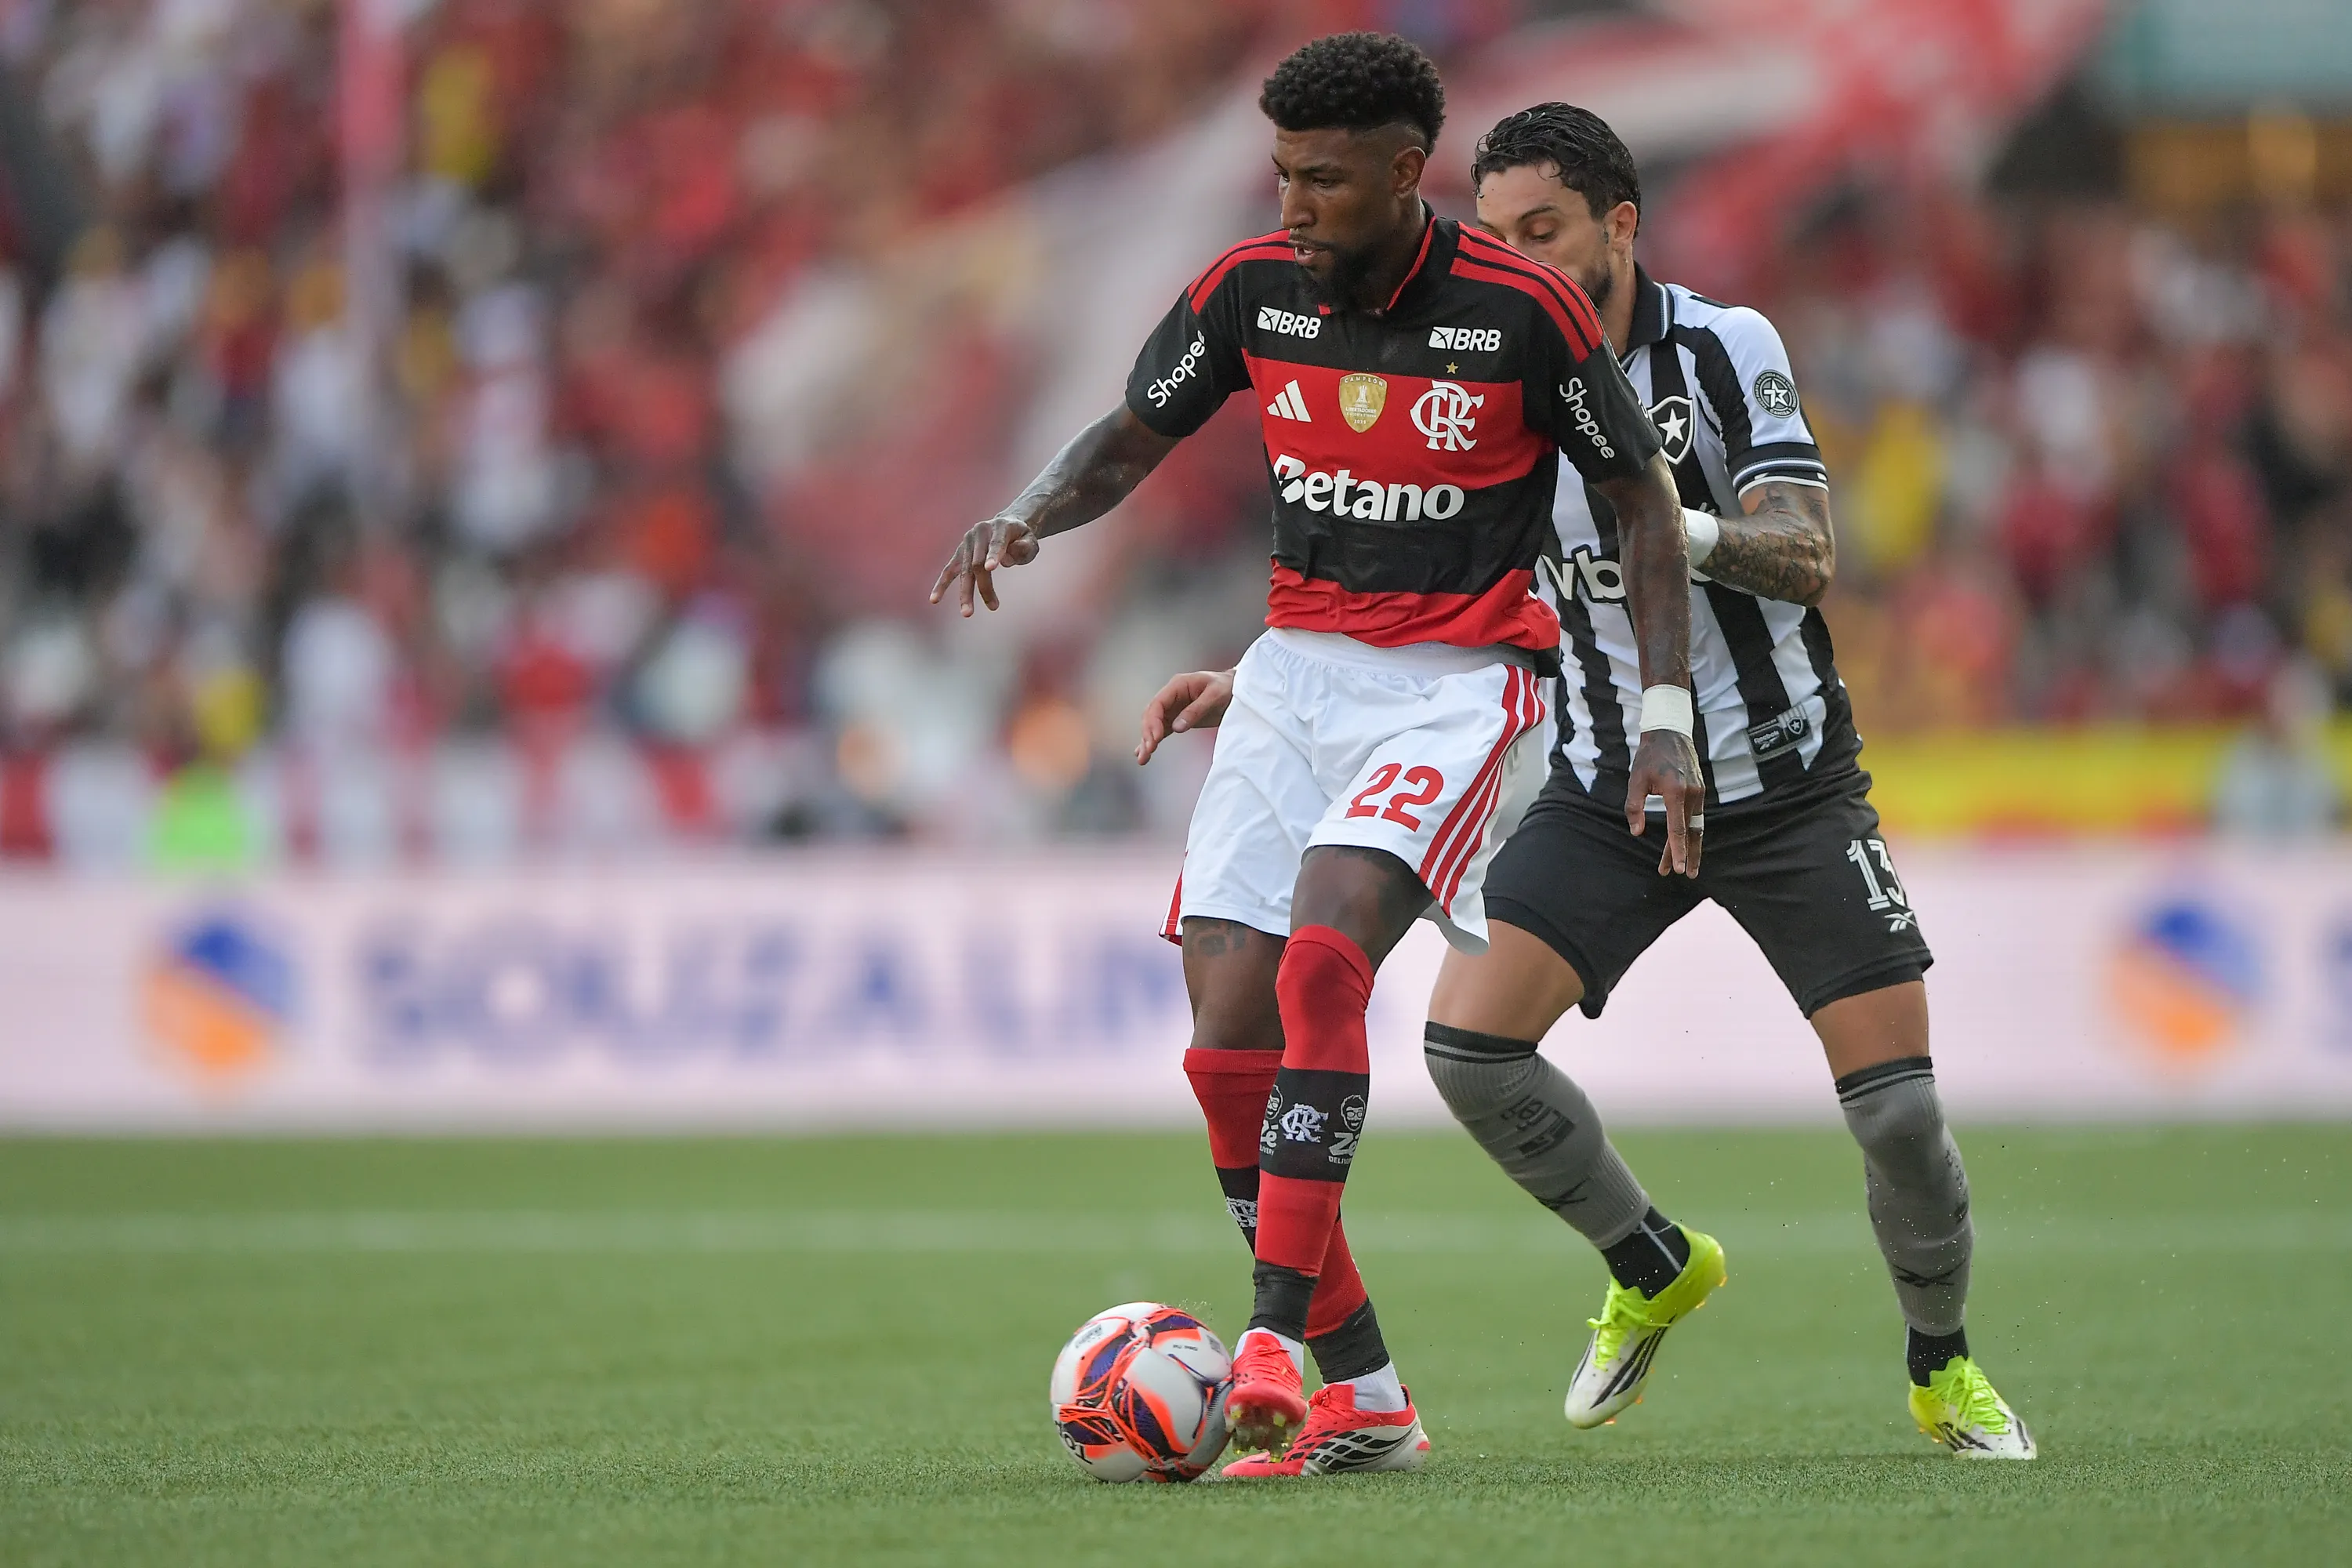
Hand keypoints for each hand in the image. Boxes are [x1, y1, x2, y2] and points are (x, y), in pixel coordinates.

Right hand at [928, 516, 1040, 615]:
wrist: (1006, 524)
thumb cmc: (1022, 537)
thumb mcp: (1031, 540)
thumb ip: (1024, 548)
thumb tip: (1005, 560)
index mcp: (999, 526)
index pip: (996, 544)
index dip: (993, 555)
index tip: (990, 568)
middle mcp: (979, 532)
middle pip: (978, 562)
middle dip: (985, 586)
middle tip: (994, 607)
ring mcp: (967, 542)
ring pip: (964, 571)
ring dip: (966, 593)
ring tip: (967, 613)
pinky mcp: (959, 552)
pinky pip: (949, 570)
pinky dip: (942, 585)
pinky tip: (934, 599)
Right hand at [1135, 668, 1233, 764]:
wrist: (1237, 690)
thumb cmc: (1227, 687)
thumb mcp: (1214, 696)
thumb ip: (1195, 711)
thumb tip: (1177, 727)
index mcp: (1177, 685)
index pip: (1158, 704)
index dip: (1153, 721)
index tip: (1156, 737)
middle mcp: (1171, 696)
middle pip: (1152, 715)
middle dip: (1148, 733)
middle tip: (1149, 749)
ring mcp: (1173, 708)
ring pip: (1153, 724)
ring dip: (1147, 740)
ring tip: (1143, 758)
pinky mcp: (1177, 718)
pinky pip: (1161, 730)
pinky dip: (1153, 741)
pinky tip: (1144, 753)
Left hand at [1625, 729, 1704, 876]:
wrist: (1670, 732)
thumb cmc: (1649, 756)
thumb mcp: (1636, 780)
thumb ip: (1634, 807)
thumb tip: (1637, 832)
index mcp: (1675, 791)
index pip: (1677, 829)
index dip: (1677, 851)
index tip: (1679, 868)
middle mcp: (1692, 793)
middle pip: (1690, 832)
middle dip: (1687, 855)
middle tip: (1683, 874)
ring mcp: (1699, 792)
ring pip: (1696, 826)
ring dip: (1691, 846)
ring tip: (1688, 866)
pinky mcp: (1700, 790)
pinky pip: (1697, 816)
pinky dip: (1692, 831)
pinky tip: (1687, 843)